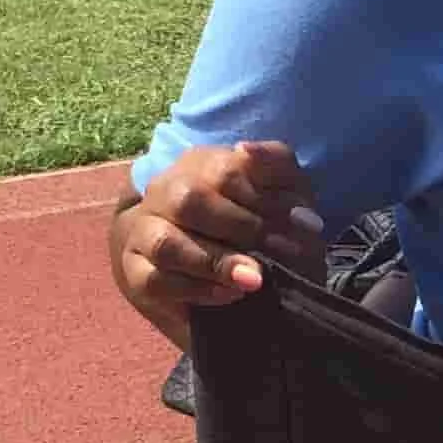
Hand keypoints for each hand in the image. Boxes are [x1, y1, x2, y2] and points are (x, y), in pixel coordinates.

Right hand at [111, 141, 323, 342]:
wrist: (234, 274)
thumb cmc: (262, 226)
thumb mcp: (283, 192)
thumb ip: (276, 164)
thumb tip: (246, 149)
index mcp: (201, 163)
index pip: (225, 170)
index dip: (266, 199)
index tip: (306, 226)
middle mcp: (165, 190)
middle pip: (189, 200)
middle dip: (240, 229)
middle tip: (280, 254)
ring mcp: (144, 231)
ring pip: (167, 243)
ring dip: (214, 262)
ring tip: (255, 279)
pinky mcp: (136, 273)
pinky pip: (156, 280)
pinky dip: (196, 288)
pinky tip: (229, 293)